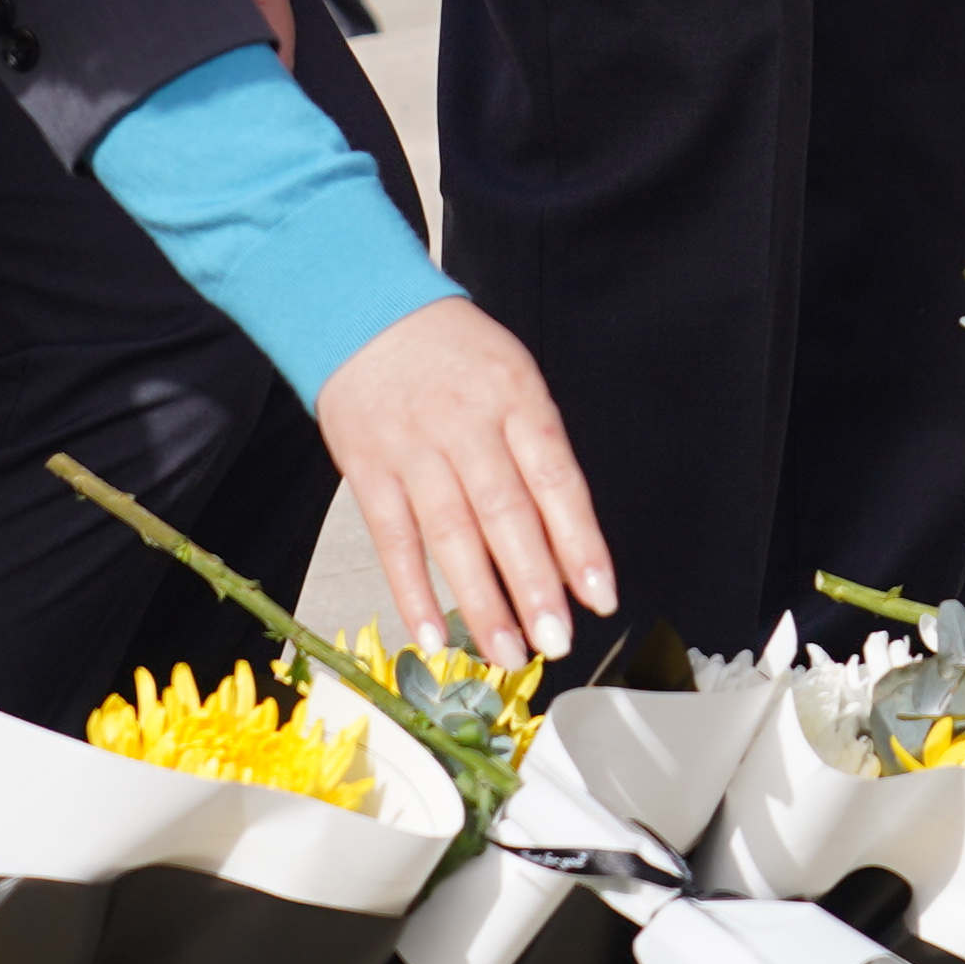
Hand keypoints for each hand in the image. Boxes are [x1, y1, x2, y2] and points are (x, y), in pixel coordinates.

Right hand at [313, 297, 621, 661]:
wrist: (364, 311)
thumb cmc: (454, 354)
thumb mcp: (514, 380)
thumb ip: (540, 456)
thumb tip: (568, 549)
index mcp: (515, 398)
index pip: (556, 479)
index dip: (581, 542)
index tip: (600, 596)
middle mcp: (465, 425)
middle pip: (505, 513)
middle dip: (534, 584)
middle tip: (556, 640)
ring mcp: (413, 449)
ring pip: (451, 535)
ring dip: (480, 601)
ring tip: (506, 652)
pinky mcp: (368, 470)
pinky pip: (393, 538)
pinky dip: (412, 589)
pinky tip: (434, 632)